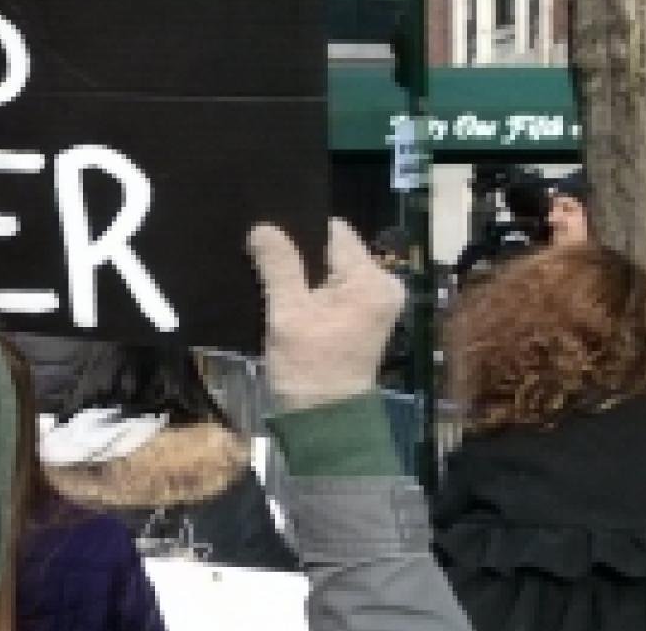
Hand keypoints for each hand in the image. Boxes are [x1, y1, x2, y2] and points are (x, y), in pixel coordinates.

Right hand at [248, 220, 404, 410]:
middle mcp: (383, 284)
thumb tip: (263, 227)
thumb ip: (278, 266)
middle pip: (334, 248)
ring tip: (273, 280)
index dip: (299, 232)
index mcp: (372, 280)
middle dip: (301, 254)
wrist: (323, 419)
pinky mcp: (366, 315)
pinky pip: (335, 287)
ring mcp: (377, 300)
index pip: (333, 232)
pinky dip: (313, 290)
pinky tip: (289, 298)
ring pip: (332, 267)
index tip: (269, 244)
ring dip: (304, 273)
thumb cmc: (308, 368)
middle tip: (265, 262)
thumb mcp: (288, 315)